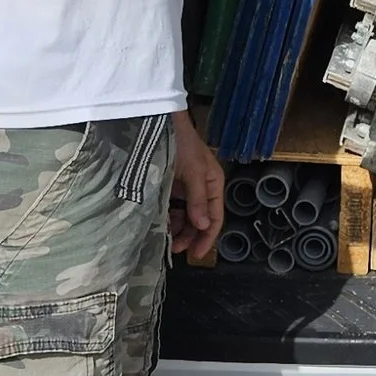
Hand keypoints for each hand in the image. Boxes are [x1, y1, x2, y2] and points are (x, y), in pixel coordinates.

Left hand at [170, 114, 225, 263]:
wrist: (159, 121)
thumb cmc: (181, 143)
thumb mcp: (192, 171)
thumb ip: (197, 199)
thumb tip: (204, 225)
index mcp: (213, 184)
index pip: (215, 217)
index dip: (207, 237)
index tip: (196, 254)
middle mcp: (201, 188)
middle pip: (200, 219)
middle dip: (190, 236)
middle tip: (175, 249)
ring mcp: (185, 187)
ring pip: (185, 216)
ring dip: (178, 229)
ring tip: (165, 239)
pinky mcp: (169, 185)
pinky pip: (171, 207)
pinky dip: (167, 217)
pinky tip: (160, 223)